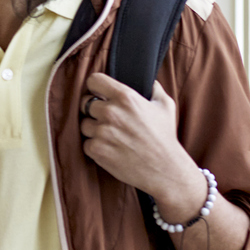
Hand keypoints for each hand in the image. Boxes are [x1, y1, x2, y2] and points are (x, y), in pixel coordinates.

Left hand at [77, 74, 204, 217]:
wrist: (164, 169)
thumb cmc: (165, 137)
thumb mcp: (165, 106)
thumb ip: (154, 89)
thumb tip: (149, 80)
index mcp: (125, 97)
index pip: (94, 80)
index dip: (95, 87)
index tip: (99, 93)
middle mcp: (111, 112)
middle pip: (84, 103)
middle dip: (93, 109)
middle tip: (106, 118)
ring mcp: (102, 132)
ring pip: (84, 124)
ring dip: (93, 129)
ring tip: (111, 135)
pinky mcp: (97, 150)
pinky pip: (86, 143)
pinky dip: (95, 146)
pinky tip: (110, 148)